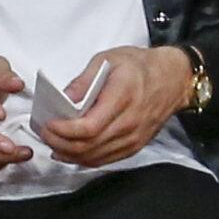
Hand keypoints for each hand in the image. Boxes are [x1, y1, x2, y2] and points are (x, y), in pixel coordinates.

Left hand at [37, 45, 194, 168]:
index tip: (48, 124)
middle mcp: (130, 122)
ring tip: (51, 143)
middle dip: (60, 143)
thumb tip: (63, 98)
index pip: (89, 127)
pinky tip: (69, 153)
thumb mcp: (108, 59)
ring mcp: (134, 137)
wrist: (174, 79)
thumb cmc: (139, 66)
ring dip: (69, 154)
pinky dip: (84, 159)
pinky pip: (106, 159)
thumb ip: (84, 80)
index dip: (64, 131)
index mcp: (122, 97)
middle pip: (89, 145)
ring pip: (95, 156)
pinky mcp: (135, 145)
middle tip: (43, 133)